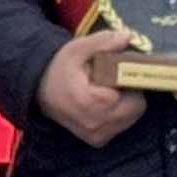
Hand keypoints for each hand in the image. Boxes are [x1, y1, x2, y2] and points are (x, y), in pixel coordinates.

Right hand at [33, 28, 149, 147]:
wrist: (40, 92)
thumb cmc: (60, 69)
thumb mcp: (77, 49)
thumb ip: (102, 42)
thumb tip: (126, 36)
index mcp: (92, 102)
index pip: (131, 94)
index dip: (130, 79)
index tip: (121, 70)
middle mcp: (96, 124)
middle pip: (136, 108)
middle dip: (131, 91)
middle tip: (116, 79)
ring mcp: (98, 136)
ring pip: (132, 118)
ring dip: (127, 103)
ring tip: (110, 90)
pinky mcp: (98, 141)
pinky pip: (122, 126)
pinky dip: (121, 114)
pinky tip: (107, 103)